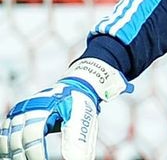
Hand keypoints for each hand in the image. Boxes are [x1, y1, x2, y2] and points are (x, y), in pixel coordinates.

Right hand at [0, 58, 132, 159]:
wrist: (75, 88)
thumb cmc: (79, 104)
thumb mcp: (83, 119)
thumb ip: (77, 141)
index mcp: (43, 105)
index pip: (33, 133)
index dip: (36, 153)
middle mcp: (27, 108)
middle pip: (18, 139)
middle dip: (25, 157)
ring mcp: (19, 113)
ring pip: (8, 140)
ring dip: (15, 155)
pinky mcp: (15, 119)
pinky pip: (6, 138)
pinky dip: (10, 151)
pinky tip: (17, 158)